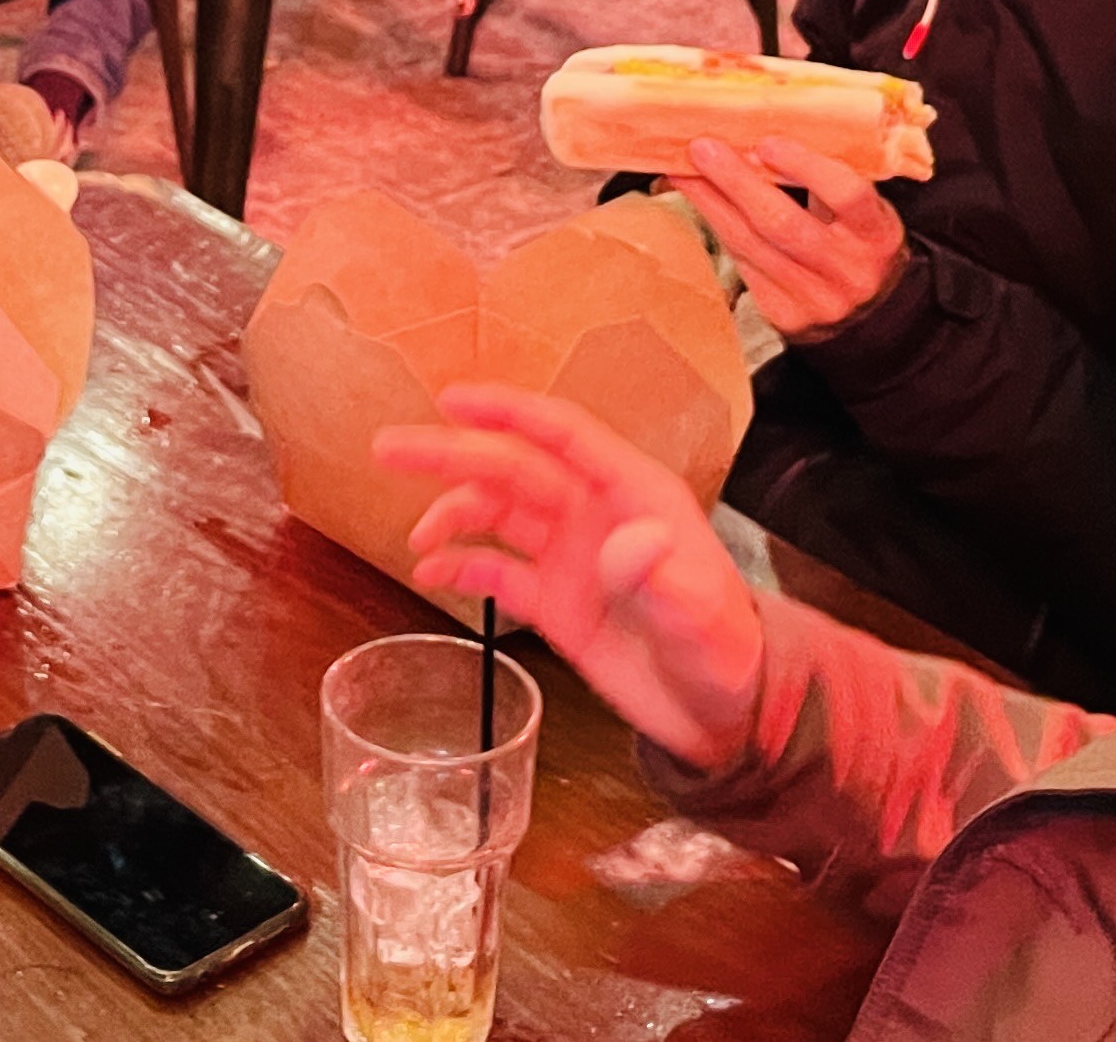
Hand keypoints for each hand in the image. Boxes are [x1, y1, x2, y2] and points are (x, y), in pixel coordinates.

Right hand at [376, 384, 764, 768]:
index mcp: (635, 497)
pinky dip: (462, 565)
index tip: (453, 400)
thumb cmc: (726, 655)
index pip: (564, 435)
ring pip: (499, 512)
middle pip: (514, 468)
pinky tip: (430, 571)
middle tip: (389, 449)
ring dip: (452, 511)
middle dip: (452, 455)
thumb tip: (630, 541)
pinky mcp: (555, 602)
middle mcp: (595, 515)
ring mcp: (571, 557)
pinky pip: (498, 570)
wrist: (722, 715)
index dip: (508, 412)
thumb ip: (660, 578)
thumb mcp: (700, 618)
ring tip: (416, 534)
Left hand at [673, 135, 905, 336]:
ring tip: (684, 171)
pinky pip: (744, 265)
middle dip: (736, 183)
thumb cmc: (858, 240)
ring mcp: (817, 300)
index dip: (805, 167)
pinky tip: (702, 203)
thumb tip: (759, 138)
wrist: (870, 311)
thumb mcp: (862, 210)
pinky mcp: (785, 316)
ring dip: (711, 204)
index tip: (766, 142)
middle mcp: (851, 272)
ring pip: (752, 246)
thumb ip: (826, 179)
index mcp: (878, 234)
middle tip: (702, 149)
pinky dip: (720, 228)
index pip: (845, 195)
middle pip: (783, 224)